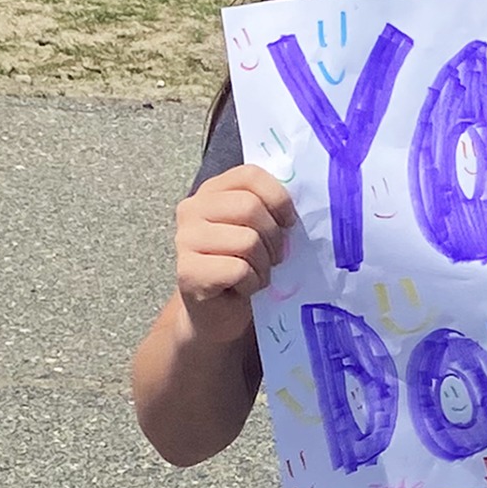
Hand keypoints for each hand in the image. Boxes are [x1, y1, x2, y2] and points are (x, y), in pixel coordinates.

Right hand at [174, 165, 295, 344]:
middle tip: (275, 257)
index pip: (250, 175)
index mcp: (213, 191)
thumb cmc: (243, 264)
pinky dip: (252, 283)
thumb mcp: (259, 229)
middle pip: (250, 207)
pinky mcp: (187, 271)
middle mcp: (193, 209)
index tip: (289, 222)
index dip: (278, 197)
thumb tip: (301, 203)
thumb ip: (270, 208)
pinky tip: (244, 288)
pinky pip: (238, 270)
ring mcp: (185, 239)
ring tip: (257, 273)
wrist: (216, 312)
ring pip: (247, 240)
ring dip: (263, 264)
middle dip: (274, 237)